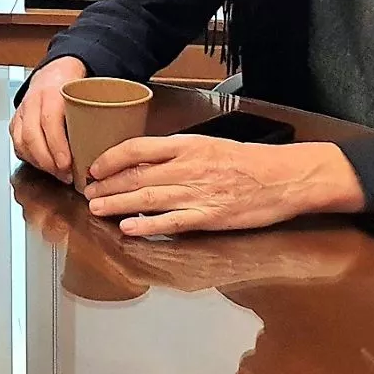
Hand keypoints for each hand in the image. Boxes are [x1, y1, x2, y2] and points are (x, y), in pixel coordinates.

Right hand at [9, 56, 87, 182]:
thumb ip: (94, 116)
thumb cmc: (74, 87)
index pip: (49, 120)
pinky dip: (30, 159)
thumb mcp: (87, 95)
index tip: (67, 164)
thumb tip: (111, 144)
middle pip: (32, 136)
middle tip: (65, 175)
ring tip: (58, 173)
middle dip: (48, 161)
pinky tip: (44, 166)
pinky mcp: (16, 122)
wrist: (54, 73)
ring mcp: (22, 112)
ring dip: (39, 163)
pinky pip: (17, 145)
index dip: (57, 145)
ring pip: (22, 143)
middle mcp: (33, 101)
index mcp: (52, 92)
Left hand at [84, 135, 365, 236]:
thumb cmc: (248, 161)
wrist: (285, 177)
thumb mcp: (210, 145)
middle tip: (87, 193)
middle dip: (107, 185)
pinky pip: (171, 222)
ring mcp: (198, 193)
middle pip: (136, 176)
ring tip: (96, 209)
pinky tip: (128, 229)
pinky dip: (147, 226)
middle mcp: (188, 167)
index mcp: (188, 146)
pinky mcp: (209, 217)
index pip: (137, 148)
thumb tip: (144, 160)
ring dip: (117, 204)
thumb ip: (178, 153)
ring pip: (147, 199)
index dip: (110, 158)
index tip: (95, 168)